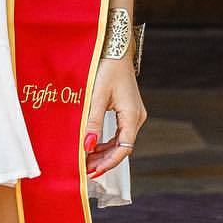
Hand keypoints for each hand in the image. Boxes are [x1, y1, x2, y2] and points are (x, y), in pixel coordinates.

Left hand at [83, 52, 145, 179]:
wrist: (115, 51)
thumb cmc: (107, 69)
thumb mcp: (97, 96)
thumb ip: (93, 122)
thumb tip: (88, 145)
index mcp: (132, 115)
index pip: (123, 148)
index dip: (109, 163)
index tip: (93, 171)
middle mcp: (136, 117)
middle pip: (122, 147)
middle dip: (104, 160)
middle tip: (86, 169)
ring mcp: (133, 115)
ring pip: (121, 141)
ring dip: (105, 152)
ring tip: (87, 161)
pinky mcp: (128, 111)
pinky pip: (119, 133)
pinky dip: (107, 142)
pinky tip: (94, 146)